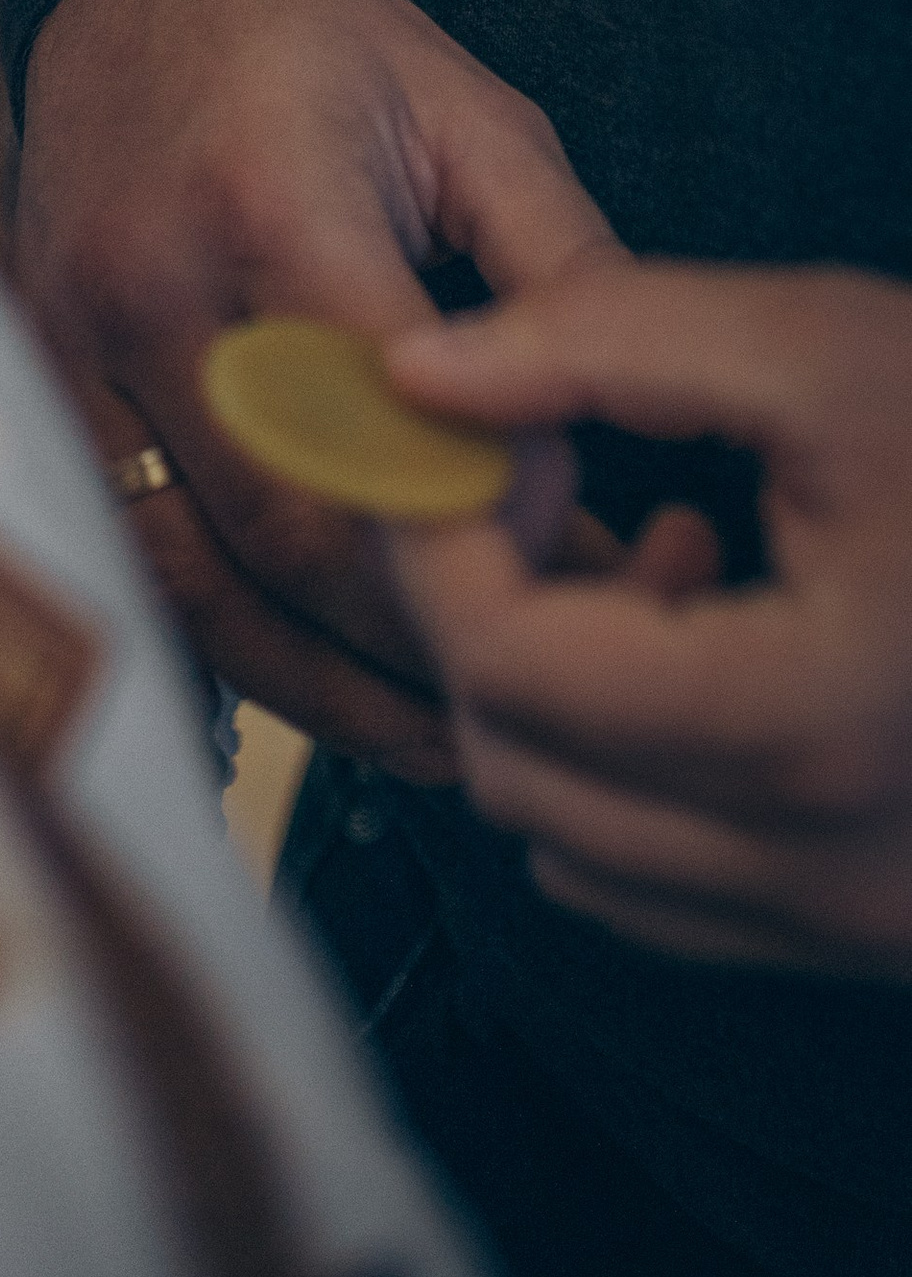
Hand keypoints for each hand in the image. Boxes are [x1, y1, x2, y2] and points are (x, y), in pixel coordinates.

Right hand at [14, 0, 613, 779]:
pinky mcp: (36, 379)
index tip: (577, 546)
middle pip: (287, 525)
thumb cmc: (320, 42)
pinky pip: (134, 552)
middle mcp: (144, 281)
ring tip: (441, 733)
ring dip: (322, 678)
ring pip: (194, 575)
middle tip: (538, 677)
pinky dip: (232, 637)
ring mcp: (68, 340)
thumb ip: (558, 267)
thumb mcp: (472, 112)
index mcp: (263, 195)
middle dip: (420, 627)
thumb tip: (611, 438)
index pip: (380, 420)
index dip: (483, 512)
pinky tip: (327, 679)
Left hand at [385, 264, 911, 973]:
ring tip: (658, 546)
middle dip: (483, 613)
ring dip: (557, 695)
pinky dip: (631, 770)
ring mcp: (864, 925)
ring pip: (572, 843)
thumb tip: (412, 370)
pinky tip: (719, 633)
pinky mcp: (881, 934)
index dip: (440, 538)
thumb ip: (598, 342)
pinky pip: (663, 885)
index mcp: (812, 726)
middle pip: (517, 767)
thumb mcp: (829, 348)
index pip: (508, 662)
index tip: (444, 439)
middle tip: (533, 479)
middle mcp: (835, 872)